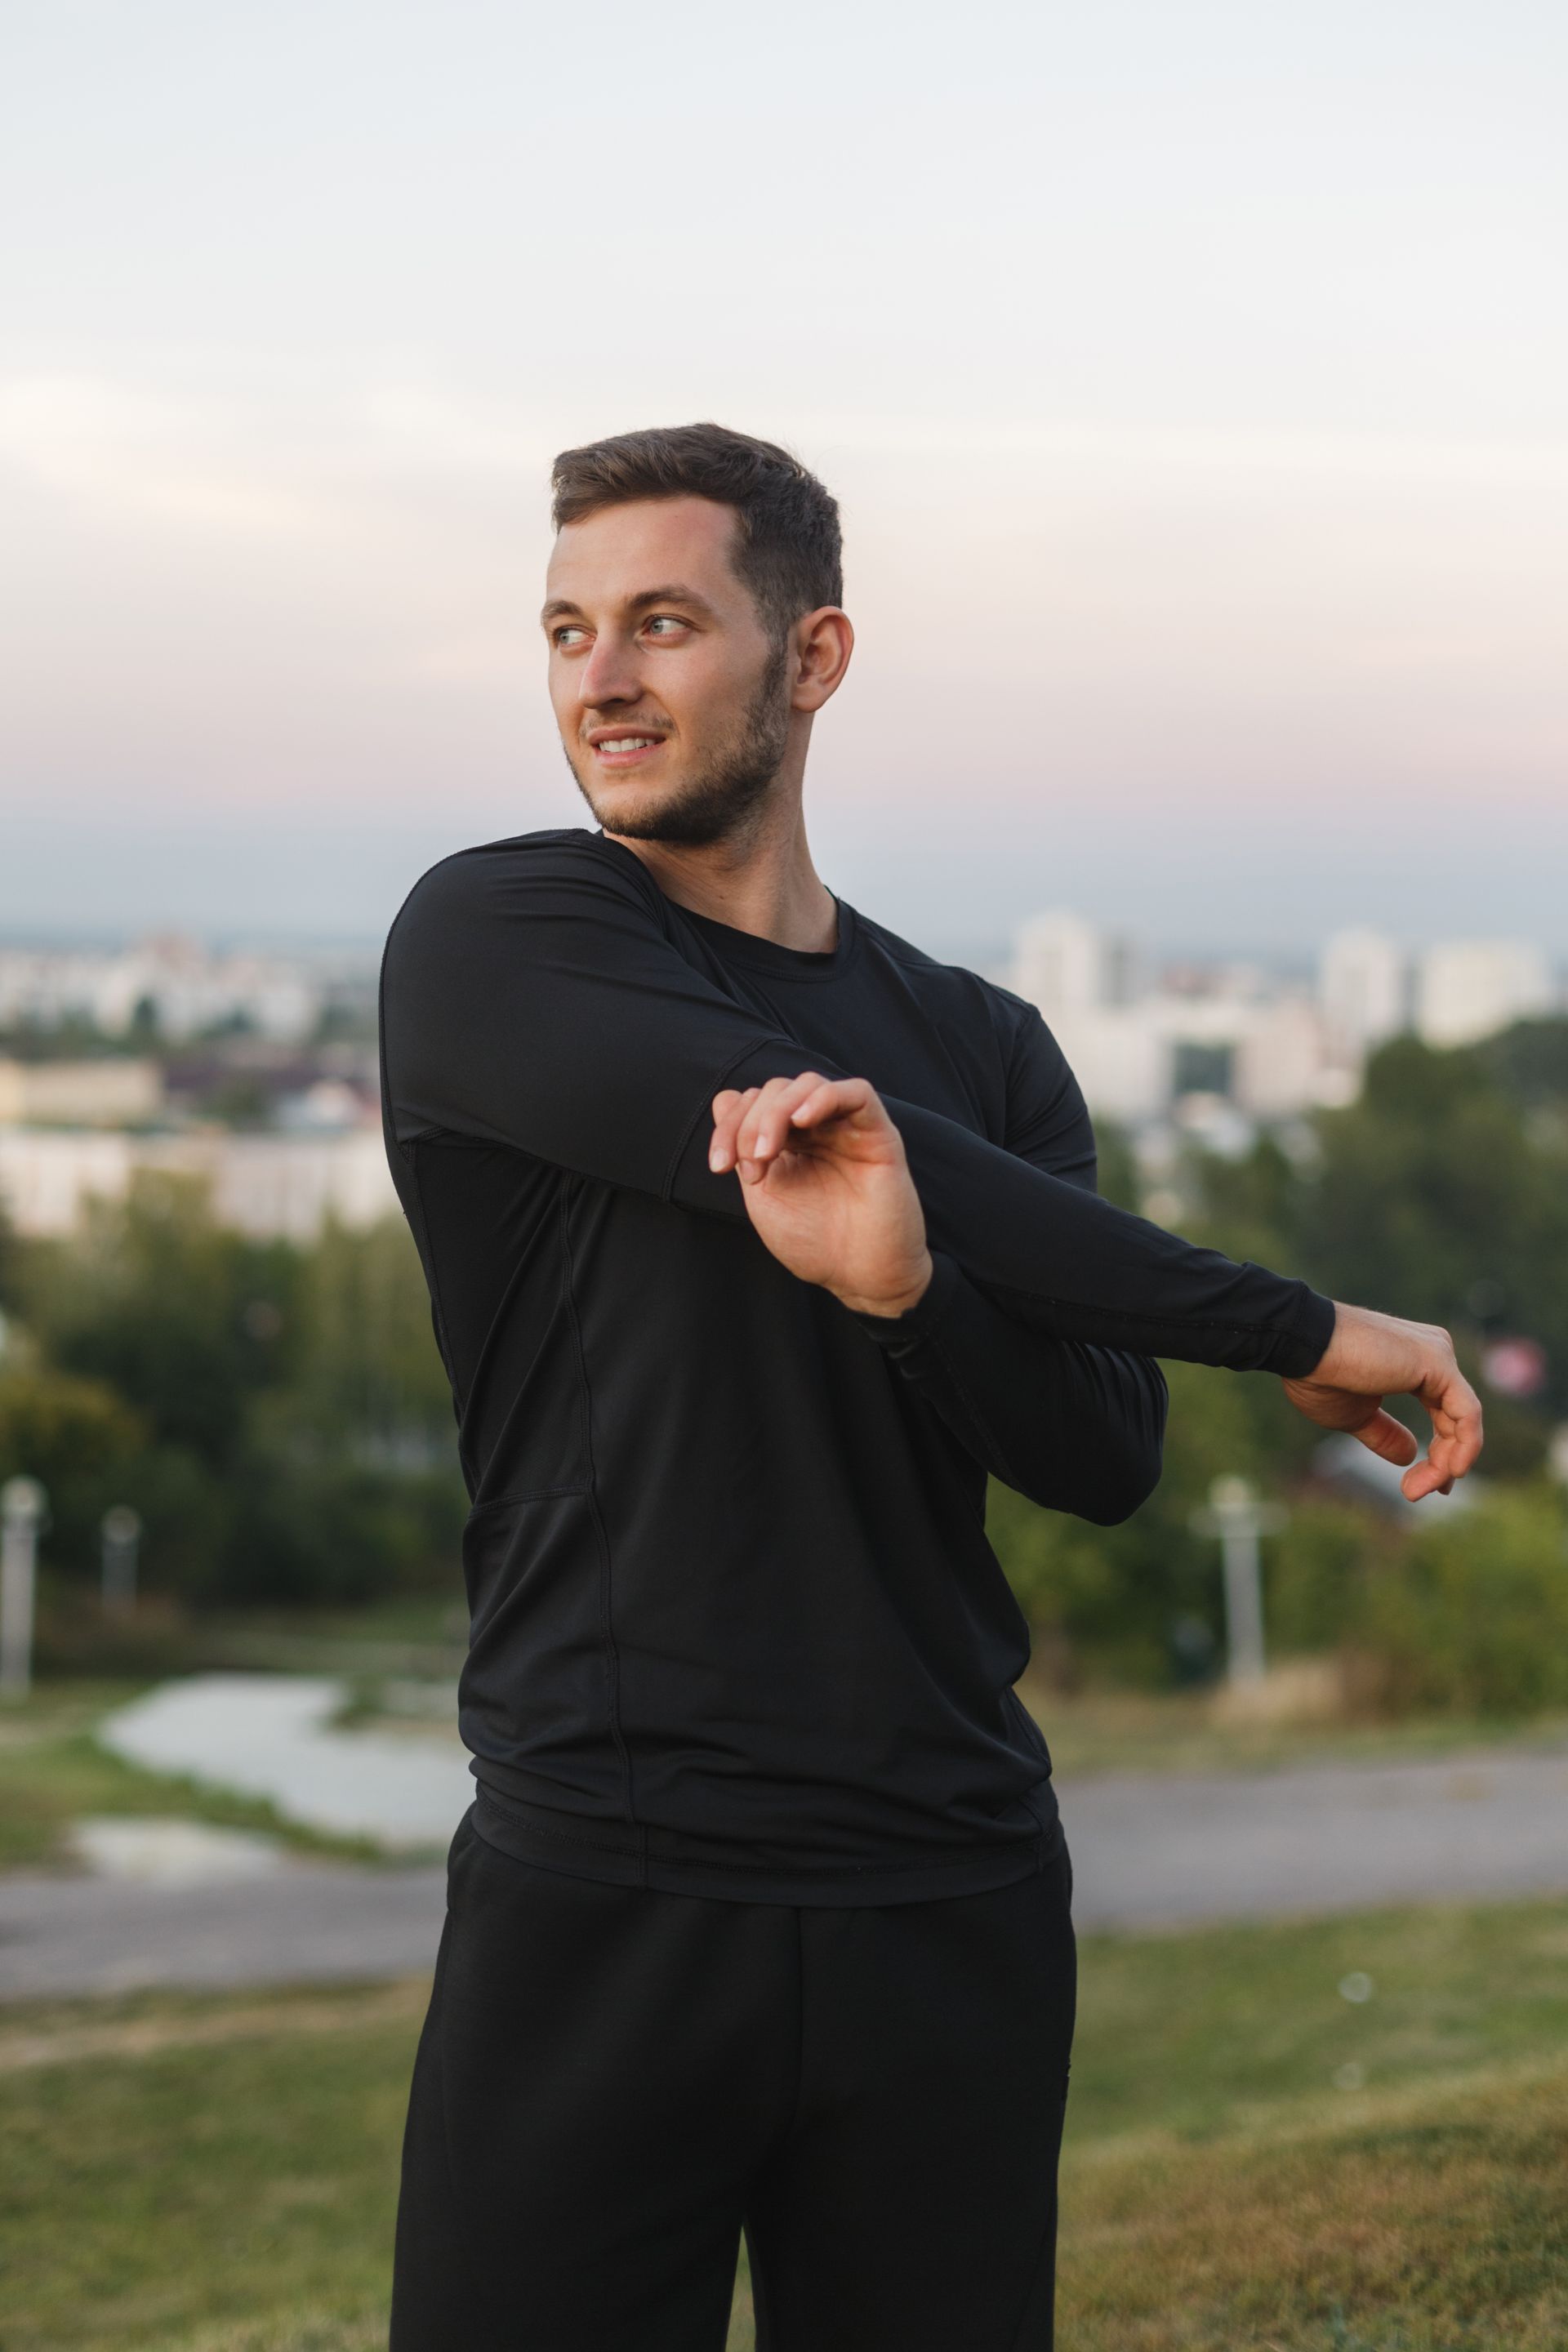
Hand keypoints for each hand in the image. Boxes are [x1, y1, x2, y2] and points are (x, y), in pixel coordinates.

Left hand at [709, 1072, 932, 1317]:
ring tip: (767, 1154)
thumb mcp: (765, 1194)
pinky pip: (858, 1093)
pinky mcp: (880, 1135)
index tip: (720, 1166)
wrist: (859, 1276)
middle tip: (751, 1170)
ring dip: (776, 1112)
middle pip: (776, 1090)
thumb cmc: (816, 1243)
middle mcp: (820, 1128)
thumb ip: (745, 1149)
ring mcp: (849, 1129)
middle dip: (749, 1124)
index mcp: (791, 1141)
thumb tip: (724, 1098)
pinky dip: (823, 1097)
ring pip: (808, 1084)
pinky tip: (802, 1121)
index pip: (754, 1102)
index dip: (729, 1125)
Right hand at [1282, 1302, 1483, 1501]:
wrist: (1301, 1345)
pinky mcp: (1439, 1362)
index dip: (1440, 1453)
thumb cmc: (1318, 1375)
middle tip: (1416, 1493)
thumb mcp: (1355, 1416)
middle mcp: (1434, 1353)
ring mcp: (1439, 1354)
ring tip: (1416, 1490)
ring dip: (1446, 1463)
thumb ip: (1385, 1434)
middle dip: (1443, 1463)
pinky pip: (1467, 1413)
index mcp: (1416, 1363)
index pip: (1444, 1414)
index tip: (1419, 1486)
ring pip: (1463, 1420)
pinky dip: (1464, 1446)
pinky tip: (1450, 1471)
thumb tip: (1409, 1456)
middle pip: (1456, 1420)